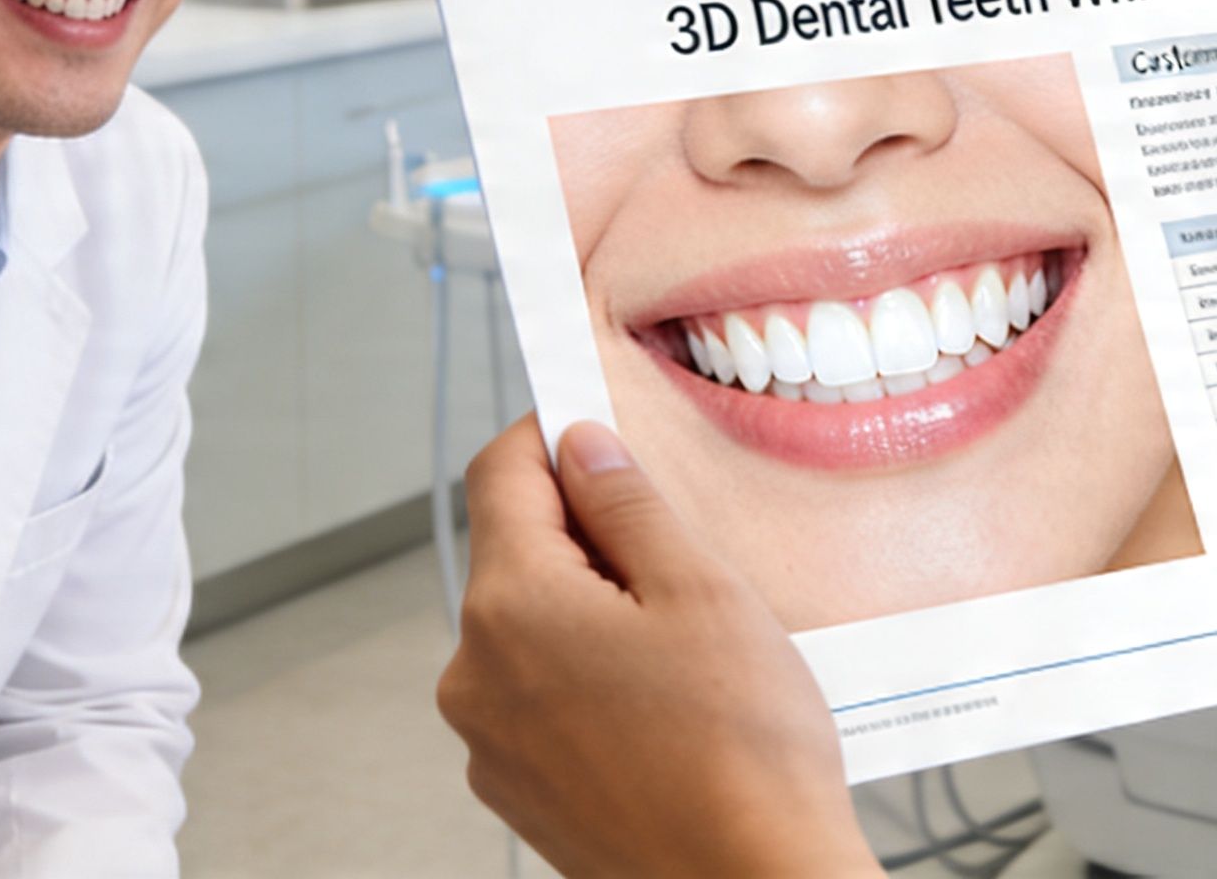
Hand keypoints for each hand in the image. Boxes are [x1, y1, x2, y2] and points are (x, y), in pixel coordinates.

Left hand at [436, 416, 880, 878]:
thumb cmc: (741, 752)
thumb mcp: (700, 590)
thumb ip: (628, 503)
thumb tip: (581, 447)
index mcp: (511, 607)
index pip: (499, 475)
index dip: (550, 433)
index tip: (596, 422)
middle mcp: (475, 675)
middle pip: (516, 556)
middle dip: (587, 535)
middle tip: (679, 549)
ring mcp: (490, 744)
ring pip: (531, 632)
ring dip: (593, 613)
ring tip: (687, 645)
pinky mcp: (519, 793)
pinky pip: (541, 702)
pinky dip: (590, 681)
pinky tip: (667, 705)